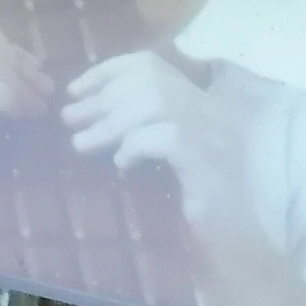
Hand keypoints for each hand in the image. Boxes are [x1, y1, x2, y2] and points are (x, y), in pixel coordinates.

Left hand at [61, 51, 245, 233]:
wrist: (237, 240)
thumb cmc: (195, 201)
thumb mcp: (163, 156)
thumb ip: (137, 129)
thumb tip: (85, 115)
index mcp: (199, 103)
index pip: (151, 65)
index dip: (107, 72)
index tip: (74, 90)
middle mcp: (211, 110)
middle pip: (149, 81)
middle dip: (101, 97)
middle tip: (68, 118)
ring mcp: (214, 133)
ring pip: (155, 103)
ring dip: (110, 122)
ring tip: (81, 144)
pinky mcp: (210, 160)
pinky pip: (165, 136)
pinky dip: (135, 146)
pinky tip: (123, 165)